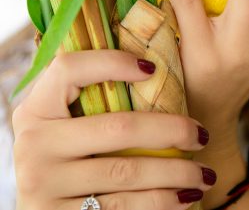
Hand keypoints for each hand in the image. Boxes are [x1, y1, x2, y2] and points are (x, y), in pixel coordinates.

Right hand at [12, 50, 215, 209]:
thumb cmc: (63, 154)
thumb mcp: (64, 125)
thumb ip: (89, 103)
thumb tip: (149, 70)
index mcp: (36, 109)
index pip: (69, 68)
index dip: (113, 62)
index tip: (152, 69)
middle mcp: (34, 144)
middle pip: (119, 127)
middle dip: (172, 130)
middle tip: (202, 134)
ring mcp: (43, 184)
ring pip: (127, 172)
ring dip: (177, 174)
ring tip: (205, 175)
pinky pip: (122, 209)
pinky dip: (160, 203)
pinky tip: (183, 199)